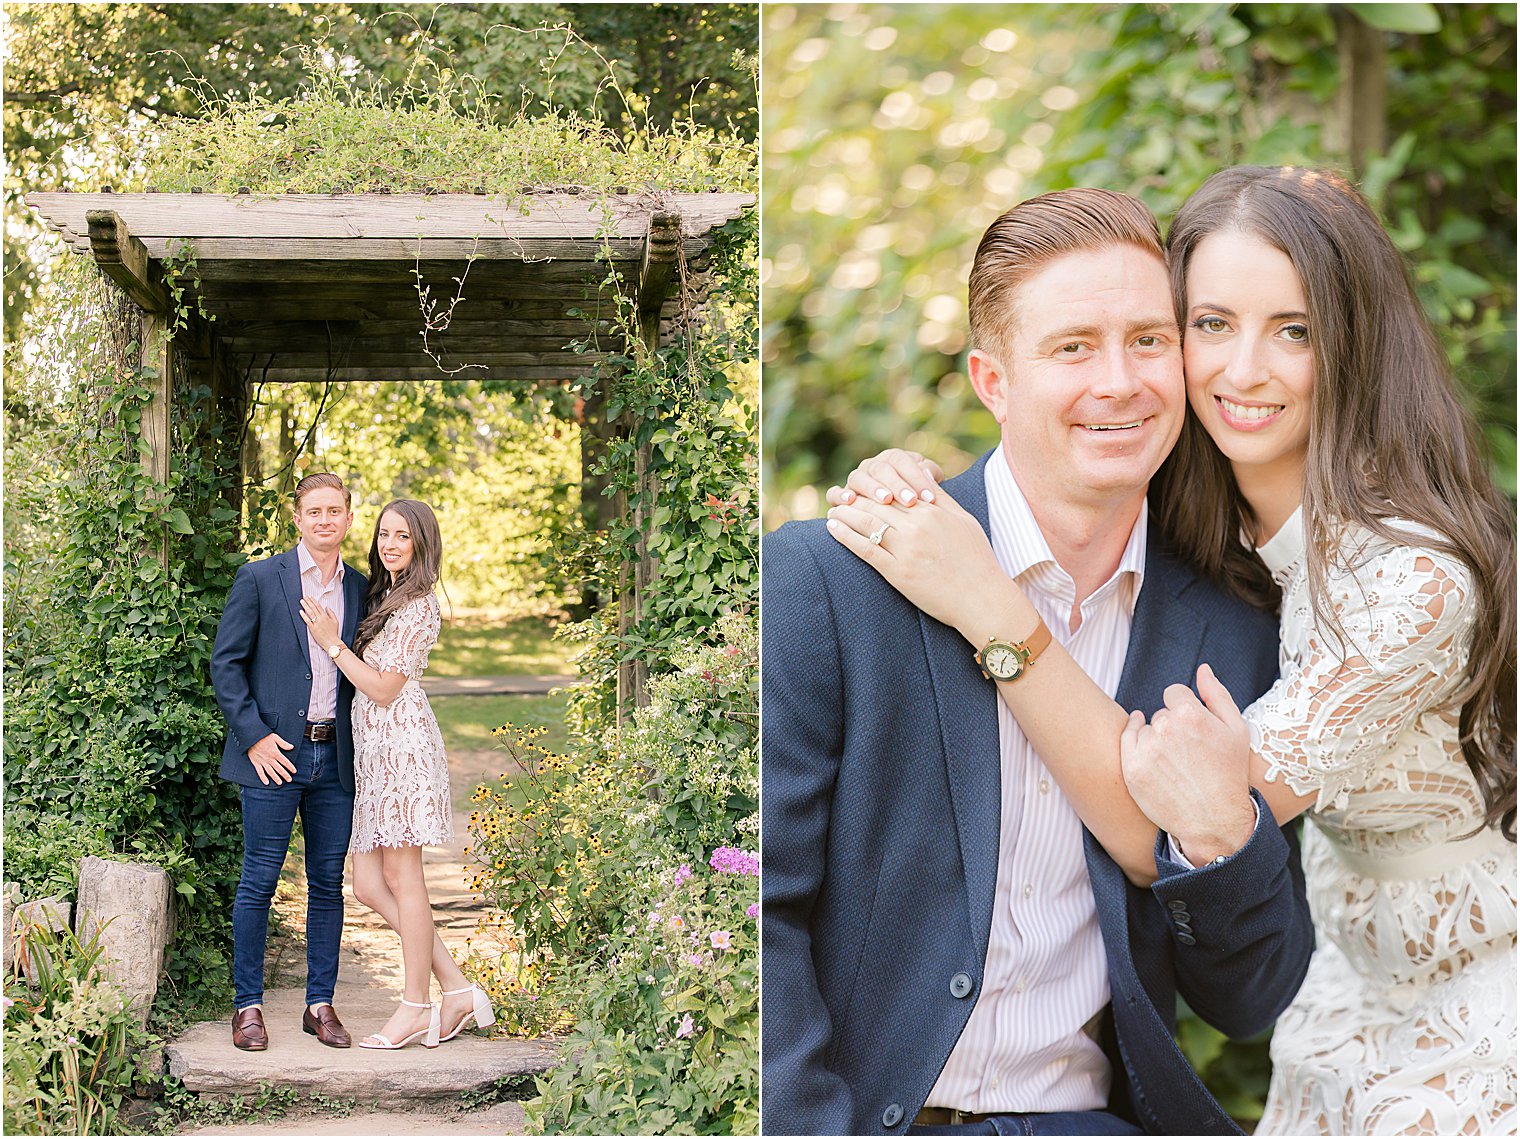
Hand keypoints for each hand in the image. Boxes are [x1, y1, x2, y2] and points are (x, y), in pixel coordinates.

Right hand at [247, 732, 296, 784]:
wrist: (251, 738)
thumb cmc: (263, 737)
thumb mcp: (275, 737)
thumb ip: (283, 743)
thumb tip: (291, 747)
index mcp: (275, 753)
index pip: (285, 762)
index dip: (290, 767)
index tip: (294, 771)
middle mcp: (269, 759)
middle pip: (279, 769)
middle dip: (285, 775)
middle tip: (289, 780)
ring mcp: (262, 762)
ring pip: (270, 772)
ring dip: (276, 778)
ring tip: (280, 783)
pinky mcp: (256, 763)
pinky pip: (260, 772)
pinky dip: (263, 778)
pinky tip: (266, 783)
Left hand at [299, 597, 339, 647]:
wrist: (331, 642)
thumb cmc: (333, 633)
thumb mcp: (335, 621)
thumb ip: (331, 613)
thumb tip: (327, 607)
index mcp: (326, 616)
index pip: (318, 606)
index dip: (314, 601)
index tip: (310, 597)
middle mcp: (321, 619)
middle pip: (313, 608)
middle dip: (308, 601)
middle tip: (304, 597)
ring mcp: (316, 623)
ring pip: (310, 613)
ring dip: (305, 606)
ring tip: (301, 601)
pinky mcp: (312, 629)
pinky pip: (307, 621)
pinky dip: (304, 616)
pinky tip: (300, 612)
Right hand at [825, 448, 944, 508]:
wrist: (903, 521)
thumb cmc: (919, 504)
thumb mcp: (929, 490)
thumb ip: (931, 478)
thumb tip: (931, 474)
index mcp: (893, 459)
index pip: (902, 461)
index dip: (916, 476)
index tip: (930, 497)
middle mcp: (872, 466)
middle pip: (881, 468)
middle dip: (897, 484)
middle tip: (911, 500)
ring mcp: (855, 480)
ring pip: (859, 478)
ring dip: (872, 488)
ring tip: (886, 499)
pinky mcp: (840, 496)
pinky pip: (834, 493)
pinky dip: (839, 495)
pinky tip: (850, 501)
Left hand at [825, 486, 1003, 638]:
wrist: (981, 598)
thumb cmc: (977, 560)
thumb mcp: (964, 520)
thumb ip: (942, 498)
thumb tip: (924, 476)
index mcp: (933, 511)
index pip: (895, 490)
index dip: (874, 485)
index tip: (860, 484)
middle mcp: (918, 526)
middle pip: (877, 503)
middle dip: (854, 496)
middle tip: (838, 493)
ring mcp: (907, 549)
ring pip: (867, 522)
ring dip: (845, 512)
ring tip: (832, 508)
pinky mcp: (898, 573)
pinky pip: (866, 549)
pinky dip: (846, 536)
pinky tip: (833, 528)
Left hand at [1119, 663, 1256, 864]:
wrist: (1214, 820)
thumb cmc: (1230, 774)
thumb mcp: (1236, 730)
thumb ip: (1217, 695)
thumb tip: (1202, 669)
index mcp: (1190, 713)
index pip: (1175, 693)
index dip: (1185, 709)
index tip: (1193, 728)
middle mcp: (1165, 727)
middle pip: (1161, 714)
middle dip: (1172, 726)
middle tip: (1189, 751)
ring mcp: (1146, 748)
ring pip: (1145, 729)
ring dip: (1156, 739)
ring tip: (1176, 763)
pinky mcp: (1132, 768)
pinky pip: (1127, 741)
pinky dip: (1135, 742)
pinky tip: (1148, 750)